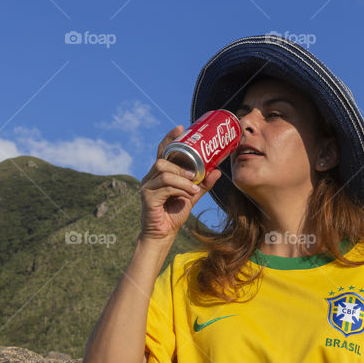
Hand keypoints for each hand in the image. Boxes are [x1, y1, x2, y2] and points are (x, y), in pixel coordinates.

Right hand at [139, 125, 221, 240]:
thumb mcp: (191, 196)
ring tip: (193, 188)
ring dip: (182, 180)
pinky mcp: (147, 198)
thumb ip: (202, 184)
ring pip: (165, 173)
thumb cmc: (174, 214)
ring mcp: (147, 187)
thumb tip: (217, 171)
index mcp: (159, 174)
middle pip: (163, 161)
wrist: (163, 234)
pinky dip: (179, 190)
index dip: (170, 138)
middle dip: (181, 166)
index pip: (162, 150)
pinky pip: (165, 187)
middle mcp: (150, 178)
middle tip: (195, 175)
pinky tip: (187, 196)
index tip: (181, 128)